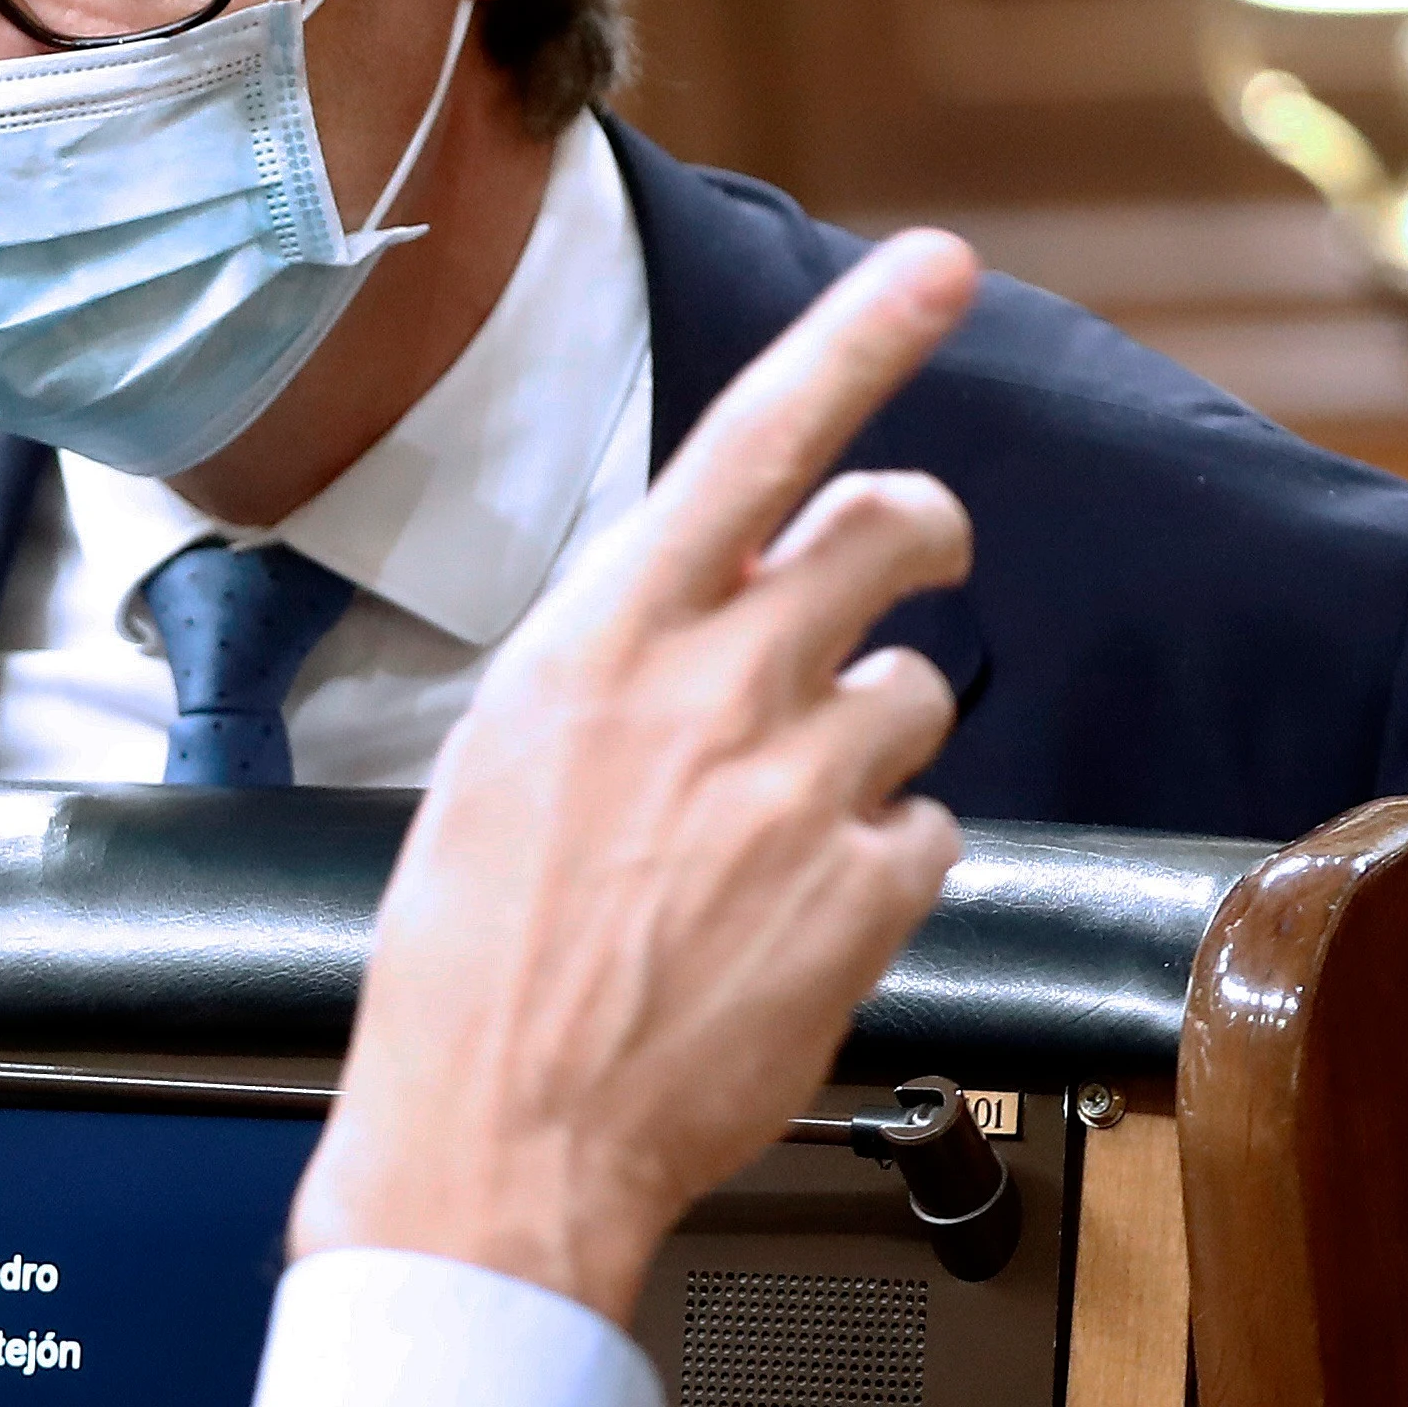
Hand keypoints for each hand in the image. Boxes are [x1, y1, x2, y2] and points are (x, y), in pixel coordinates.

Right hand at [289, 230, 982, 1320]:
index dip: (861, 340)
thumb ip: (620, 665)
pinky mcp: (868, 896)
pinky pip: (930, 833)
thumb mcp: (501, 762)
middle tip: (915, 554)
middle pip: (886, 533)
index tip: (940, 265)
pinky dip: (882, 867)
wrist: (496, 1141)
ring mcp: (800, 792)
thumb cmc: (467, 966)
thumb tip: (712, 603)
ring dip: (874, 740)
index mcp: (595, 642)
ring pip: (917, 697)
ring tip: (781, 826)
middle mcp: (711, 690)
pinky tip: (795, 919)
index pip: (753, 443)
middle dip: (919, 530)